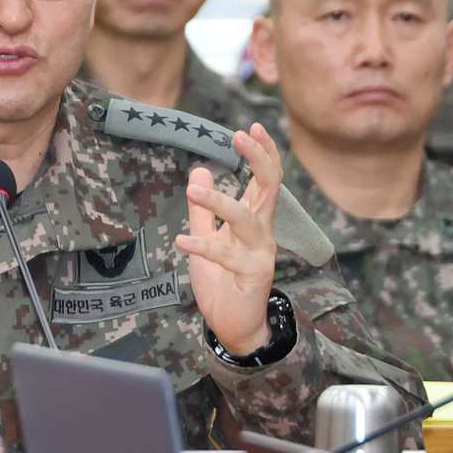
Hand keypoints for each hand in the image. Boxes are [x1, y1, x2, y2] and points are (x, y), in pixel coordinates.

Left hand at [176, 123, 282, 355]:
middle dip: (258, 158)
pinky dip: (203, 246)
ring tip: (193, 192)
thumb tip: (199, 169)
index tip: (250, 126)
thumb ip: (203, 208)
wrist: (234, 325)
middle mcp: (262, 232)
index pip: (266, 178)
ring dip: (220, 202)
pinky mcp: (252, 275)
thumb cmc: (223, 281)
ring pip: (247, 219)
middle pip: (270, 187)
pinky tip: (182, 240)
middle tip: (239, 135)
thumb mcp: (207, 237)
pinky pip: (227, 256)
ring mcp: (260, 253)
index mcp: (254, 220)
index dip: (262, 152)